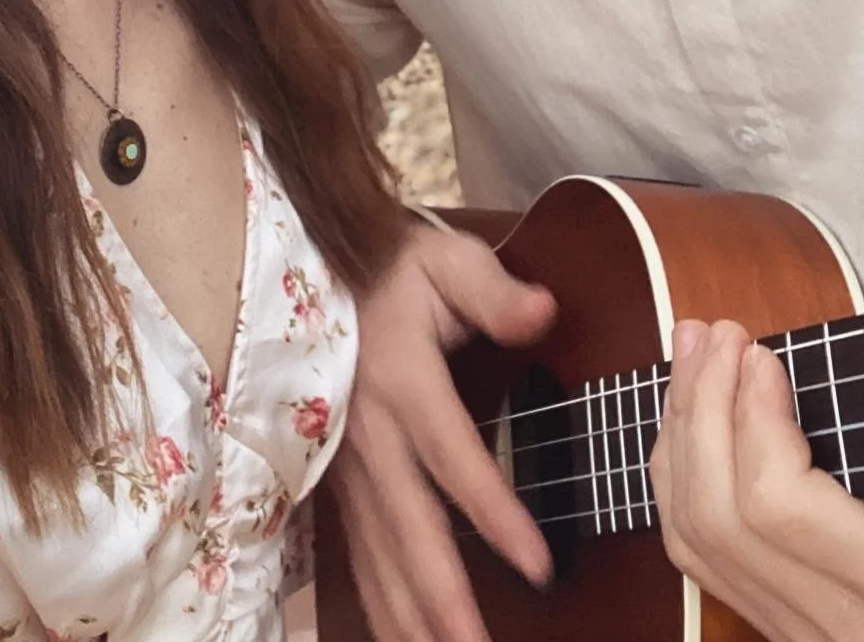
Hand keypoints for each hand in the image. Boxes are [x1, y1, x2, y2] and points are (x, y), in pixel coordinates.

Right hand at [329, 219, 555, 641]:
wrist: (319, 265)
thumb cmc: (395, 266)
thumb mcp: (447, 261)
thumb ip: (493, 291)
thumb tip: (544, 311)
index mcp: (404, 380)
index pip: (454, 457)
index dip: (494, 513)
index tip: (538, 565)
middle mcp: (371, 433)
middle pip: (408, 529)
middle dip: (442, 600)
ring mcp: (350, 463)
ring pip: (377, 553)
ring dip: (409, 614)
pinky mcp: (341, 478)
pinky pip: (359, 551)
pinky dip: (380, 602)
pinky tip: (401, 637)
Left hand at [650, 319, 863, 641]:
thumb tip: (789, 357)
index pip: (777, 502)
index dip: (752, 414)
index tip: (758, 353)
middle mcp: (841, 623)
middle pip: (720, 512)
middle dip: (701, 405)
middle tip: (710, 332)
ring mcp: (797, 633)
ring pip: (693, 531)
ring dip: (679, 428)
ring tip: (692, 354)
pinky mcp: (768, 625)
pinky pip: (691, 549)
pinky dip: (676, 471)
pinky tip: (685, 415)